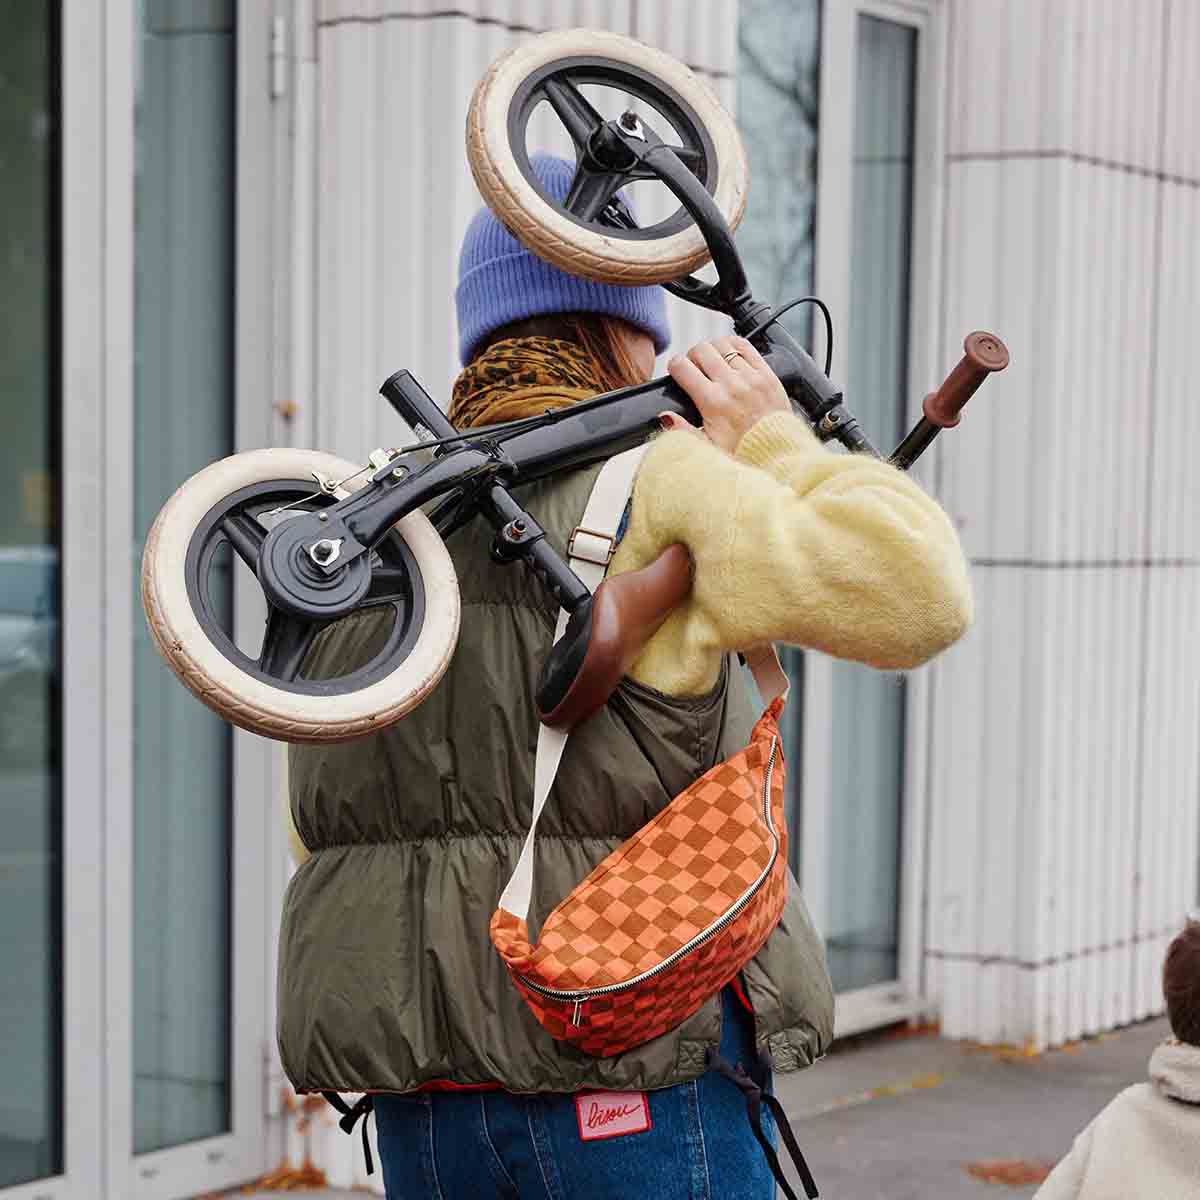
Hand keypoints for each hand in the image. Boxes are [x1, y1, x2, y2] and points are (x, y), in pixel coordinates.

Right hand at [662, 336, 789, 454]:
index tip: (677, 372)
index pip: (682, 367)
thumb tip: (664, 416)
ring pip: (722, 344)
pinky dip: (734, 345)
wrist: (776, 453)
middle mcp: (731, 386)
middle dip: (693, 356)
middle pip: (701, 350)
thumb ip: (683, 430)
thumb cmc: (743, 452)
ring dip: (713, 350)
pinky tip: (730, 355)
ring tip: (713, 363)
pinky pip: (746, 346)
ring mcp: (751, 377)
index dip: (675, 366)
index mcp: (713, 403)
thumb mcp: (707, 447)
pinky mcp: (767, 374)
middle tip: (695, 369)